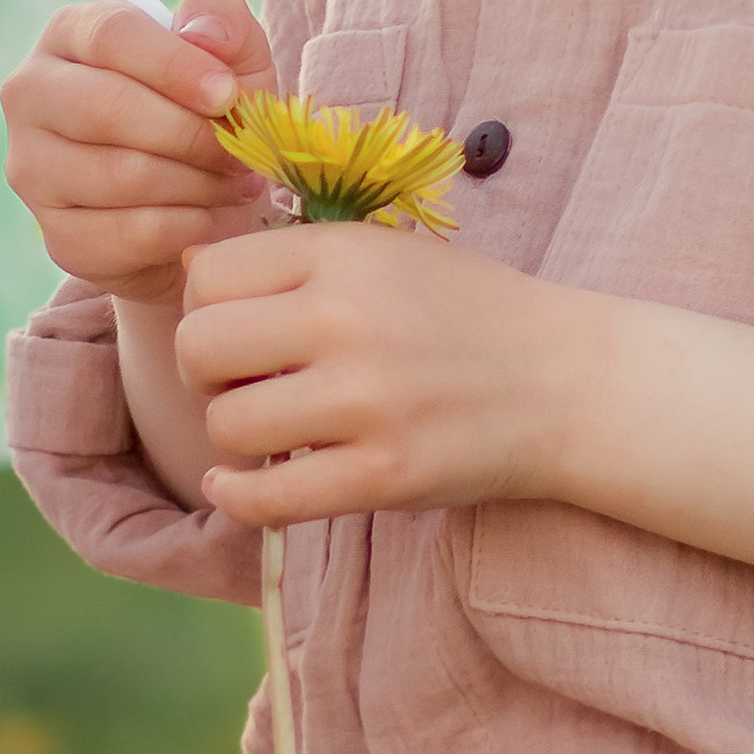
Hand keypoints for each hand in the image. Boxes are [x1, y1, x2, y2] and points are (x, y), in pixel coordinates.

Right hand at [0, 0, 278, 303]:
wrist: (203, 200)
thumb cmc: (209, 110)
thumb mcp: (232, 53)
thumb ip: (222, 18)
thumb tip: (204, 33)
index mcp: (71, 33)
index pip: (111, 35)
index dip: (174, 64)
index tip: (227, 93)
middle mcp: (33, 95)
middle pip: (105, 108)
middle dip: (190, 132)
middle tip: (238, 148)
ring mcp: (34, 169)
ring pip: (121, 175)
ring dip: (197, 182)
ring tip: (231, 180)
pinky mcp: (59, 235)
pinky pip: (132, 232)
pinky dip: (189, 226)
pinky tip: (211, 214)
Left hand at [178, 217, 582, 528]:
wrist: (567, 382)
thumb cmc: (465, 313)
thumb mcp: (385, 254)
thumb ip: (293, 260)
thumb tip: (185, 270)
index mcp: (343, 255)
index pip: (206, 276)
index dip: (206, 308)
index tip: (241, 331)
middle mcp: (348, 319)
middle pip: (197, 349)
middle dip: (205, 376)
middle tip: (246, 386)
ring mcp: (367, 402)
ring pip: (226, 427)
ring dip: (234, 438)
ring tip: (273, 432)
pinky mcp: (385, 476)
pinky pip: (267, 499)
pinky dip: (238, 497)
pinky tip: (244, 486)